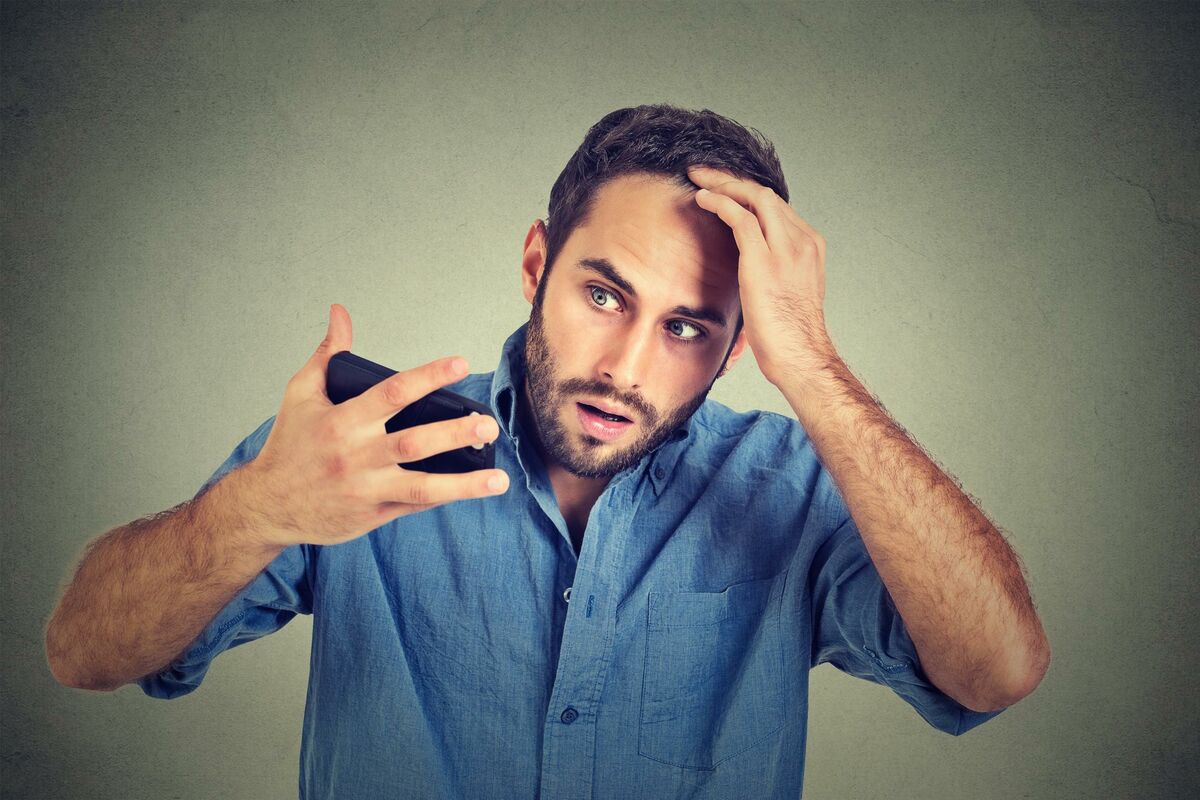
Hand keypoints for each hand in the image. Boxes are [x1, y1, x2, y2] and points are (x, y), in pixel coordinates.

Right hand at [244, 304, 509, 547]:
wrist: (266, 505)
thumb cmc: (289, 444)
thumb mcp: (301, 394)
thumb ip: (327, 354)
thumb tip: (340, 314)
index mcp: (342, 420)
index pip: (392, 393)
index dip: (429, 376)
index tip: (461, 363)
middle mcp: (356, 455)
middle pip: (414, 442)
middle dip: (455, 433)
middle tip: (488, 423)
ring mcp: (366, 489)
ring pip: (422, 486)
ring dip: (463, 483)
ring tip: (498, 478)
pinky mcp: (371, 515)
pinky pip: (414, 505)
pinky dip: (444, 496)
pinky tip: (475, 490)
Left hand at [688, 165, 835, 385]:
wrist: (800, 355)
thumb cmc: (790, 334)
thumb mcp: (786, 291)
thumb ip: (773, 269)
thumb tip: (748, 265)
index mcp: (809, 246)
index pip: (776, 206)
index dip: (747, 193)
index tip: (725, 188)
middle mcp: (802, 241)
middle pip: (765, 194)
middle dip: (731, 179)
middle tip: (704, 173)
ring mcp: (785, 249)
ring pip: (753, 198)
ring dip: (722, 184)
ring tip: (698, 178)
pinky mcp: (764, 260)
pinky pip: (740, 217)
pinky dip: (719, 202)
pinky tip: (702, 199)